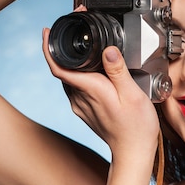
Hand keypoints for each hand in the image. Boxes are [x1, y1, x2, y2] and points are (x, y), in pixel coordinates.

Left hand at [43, 29, 159, 158]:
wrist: (133, 153)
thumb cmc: (136, 127)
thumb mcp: (133, 95)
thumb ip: (118, 71)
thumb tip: (108, 50)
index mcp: (90, 89)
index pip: (58, 66)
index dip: (49, 46)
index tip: (47, 31)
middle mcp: (80, 98)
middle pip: (62, 69)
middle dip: (64, 48)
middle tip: (74, 31)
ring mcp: (81, 106)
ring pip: (69, 78)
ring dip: (72, 62)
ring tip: (85, 48)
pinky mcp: (86, 112)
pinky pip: (76, 88)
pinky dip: (79, 75)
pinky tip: (92, 71)